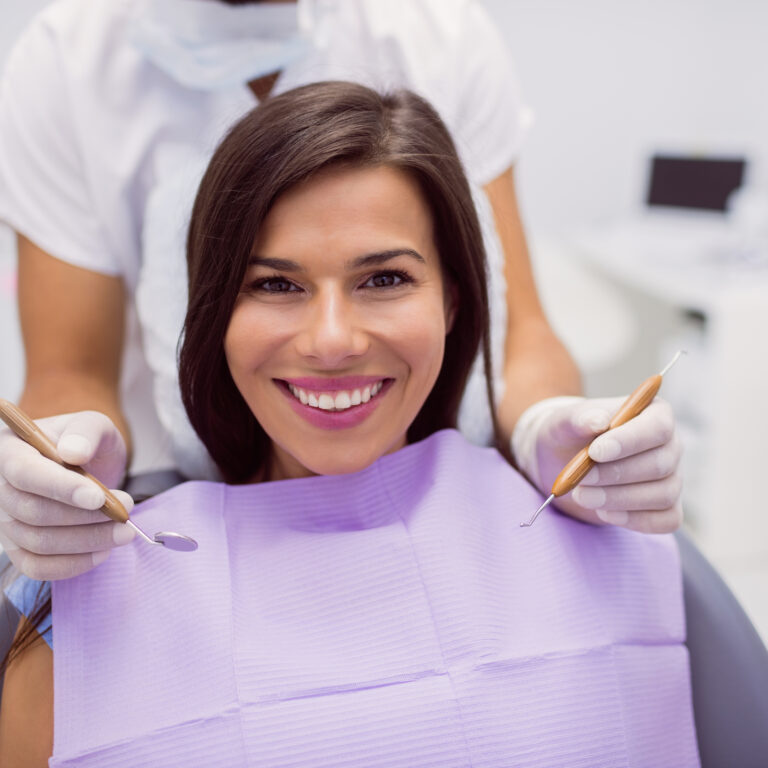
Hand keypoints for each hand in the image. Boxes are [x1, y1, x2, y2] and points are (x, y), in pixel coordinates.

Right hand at [0, 411, 134, 579]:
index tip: (98, 498)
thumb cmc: (86, 443)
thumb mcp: (95, 425)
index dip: (60, 488)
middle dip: (84, 518)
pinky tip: (103, 552)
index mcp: (10, 450)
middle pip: (32, 512)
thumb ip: (86, 431)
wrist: (89, 467)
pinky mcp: (19, 548)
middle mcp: (0, 488)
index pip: (25, 472)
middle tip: (125, 513)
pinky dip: (72, 564)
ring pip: (38, 542)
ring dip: (86, 542)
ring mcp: (6, 521)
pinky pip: (37, 567)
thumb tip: (73, 451)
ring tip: (124, 532)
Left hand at [513, 396, 682, 531]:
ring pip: (662, 495)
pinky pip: (666, 520)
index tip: (595, 452)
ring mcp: (671, 478)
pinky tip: (603, 512)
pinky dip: (633, 520)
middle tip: (580, 479)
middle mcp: (670, 445)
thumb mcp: (564, 421)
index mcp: (653, 413)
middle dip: (616, 475)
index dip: (629, 441)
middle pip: (659, 464)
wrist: (560, 461)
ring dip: (618, 499)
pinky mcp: (666, 508)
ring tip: (582, 496)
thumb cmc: (568, 434)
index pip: (658, 427)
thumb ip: (579, 418)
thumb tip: (598, 421)